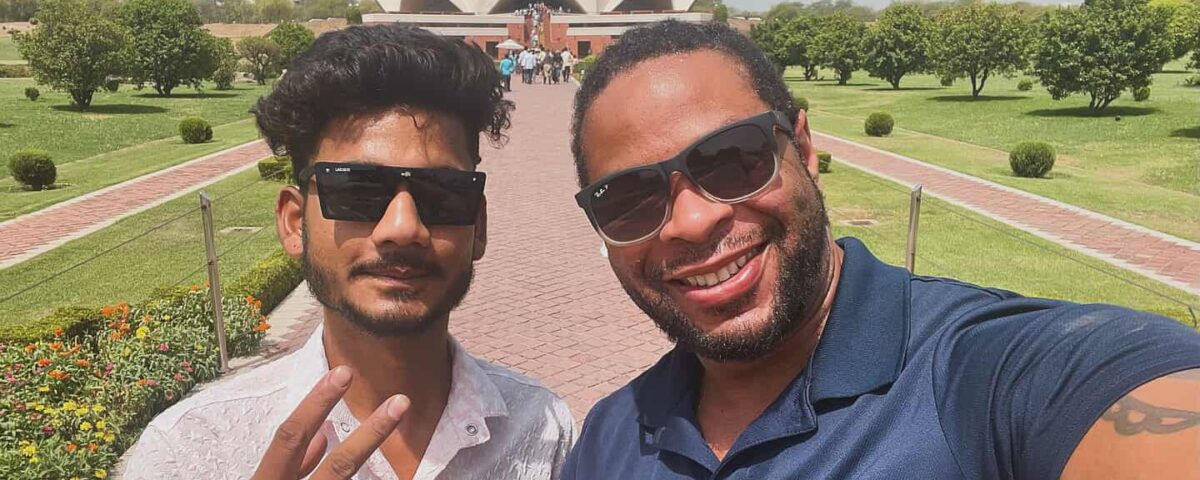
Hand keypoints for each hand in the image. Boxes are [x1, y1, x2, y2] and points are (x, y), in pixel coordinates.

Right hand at [251, 366, 409, 479]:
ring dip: (378, 461)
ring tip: (404, 434)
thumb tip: (323, 436)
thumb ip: (291, 467)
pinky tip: (399, 479)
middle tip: (402, 401)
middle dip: (372, 433)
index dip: (317, 403)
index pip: (291, 437)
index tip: (344, 372)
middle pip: (339, 466)